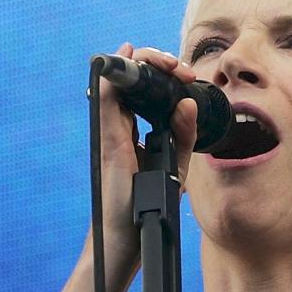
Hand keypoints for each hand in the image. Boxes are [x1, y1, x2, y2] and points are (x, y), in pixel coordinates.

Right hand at [88, 42, 199, 267]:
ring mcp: (111, 131)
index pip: (145, 90)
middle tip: (180, 68)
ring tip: (164, 60)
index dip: (162, 74)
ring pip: (117, 82)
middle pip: (131, 81)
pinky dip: (112, 75)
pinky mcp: (108, 140)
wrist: (131, 234)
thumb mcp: (176, 164)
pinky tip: (125, 58)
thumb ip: (184, 134)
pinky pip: (104, 99)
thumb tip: (187, 103)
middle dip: (156, 63)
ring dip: (140, 63)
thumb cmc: (149, 202)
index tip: (185, 74)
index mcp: (136, 129)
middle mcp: (120, 126)